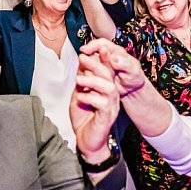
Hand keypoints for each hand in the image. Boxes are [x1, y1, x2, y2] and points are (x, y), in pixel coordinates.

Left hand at [70, 47, 123, 163]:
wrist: (86, 141)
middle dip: (96, 64)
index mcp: (106, 87)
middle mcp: (112, 95)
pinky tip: (81, 98)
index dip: (101, 56)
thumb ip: (83, 80)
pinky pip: (103, 103)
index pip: (107, 68)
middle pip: (109, 74)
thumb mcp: (80, 94)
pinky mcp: (107, 117)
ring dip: (93, 81)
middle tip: (82, 58)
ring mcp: (111, 106)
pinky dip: (91, 98)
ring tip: (79, 81)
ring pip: (109, 87)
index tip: (90, 48)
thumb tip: (82, 61)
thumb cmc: (84, 118)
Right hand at [80, 38, 147, 96]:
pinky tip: (87, 81)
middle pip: (91, 53)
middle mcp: (105, 56)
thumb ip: (125, 64)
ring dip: (86, 68)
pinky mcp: (96, 75)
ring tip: (87, 74)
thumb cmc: (134, 78)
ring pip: (88, 64)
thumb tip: (114, 58)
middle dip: (87, 58)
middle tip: (83, 63)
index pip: (101, 43)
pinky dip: (86, 77)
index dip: (92, 45)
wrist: (132, 90)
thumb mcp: (134, 71)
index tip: (85, 50)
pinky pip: (88, 74)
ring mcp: (99, 66)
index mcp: (115, 51)